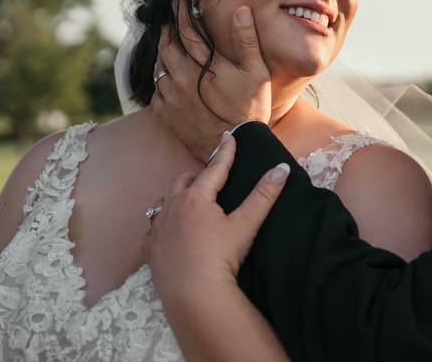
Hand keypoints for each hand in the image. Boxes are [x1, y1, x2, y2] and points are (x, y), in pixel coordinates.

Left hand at [141, 134, 290, 302]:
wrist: (193, 295)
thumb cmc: (220, 257)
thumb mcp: (246, 225)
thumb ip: (264, 195)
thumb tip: (282, 168)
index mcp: (196, 197)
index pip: (214, 168)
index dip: (225, 152)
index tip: (229, 136)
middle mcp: (172, 207)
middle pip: (183, 181)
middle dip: (197, 176)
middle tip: (210, 178)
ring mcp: (157, 228)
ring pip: (164, 201)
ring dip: (176, 197)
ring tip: (187, 200)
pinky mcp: (150, 249)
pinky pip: (152, 228)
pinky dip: (162, 223)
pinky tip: (168, 230)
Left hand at [151, 0, 271, 157]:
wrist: (235, 146)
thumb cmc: (250, 109)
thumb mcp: (256, 72)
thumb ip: (246, 40)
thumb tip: (240, 10)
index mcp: (202, 64)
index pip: (186, 28)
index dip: (182, 7)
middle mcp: (181, 77)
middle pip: (166, 44)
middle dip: (168, 29)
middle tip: (172, 20)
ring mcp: (171, 96)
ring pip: (159, 65)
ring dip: (163, 52)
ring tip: (170, 45)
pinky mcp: (165, 113)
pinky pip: (156, 89)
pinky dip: (161, 78)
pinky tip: (169, 77)